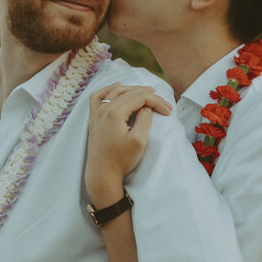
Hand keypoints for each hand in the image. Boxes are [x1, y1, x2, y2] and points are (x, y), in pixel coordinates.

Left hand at [86, 84, 171, 203]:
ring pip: (115, 91)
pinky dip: (109, 90)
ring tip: (147, 92)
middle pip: (129, 92)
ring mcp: (96, 113)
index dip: (156, 101)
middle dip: (148, 96)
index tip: (168, 110)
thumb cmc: (121, 160)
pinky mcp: (93, 119)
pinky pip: (98, 97)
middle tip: (163, 103)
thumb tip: (147, 107)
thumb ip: (145, 119)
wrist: (102, 174)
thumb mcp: (139, 140)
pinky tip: (116, 87)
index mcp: (114, 112)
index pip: (140, 97)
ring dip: (132, 90)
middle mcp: (103, 108)